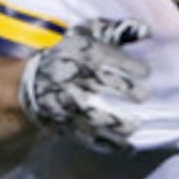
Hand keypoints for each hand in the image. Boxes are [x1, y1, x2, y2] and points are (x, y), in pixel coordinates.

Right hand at [18, 18, 147, 153]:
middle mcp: (71, 76)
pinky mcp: (66, 125)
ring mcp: (67, 102)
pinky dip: (108, 144)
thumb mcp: (87, 35)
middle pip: (100, 82)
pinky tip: (128, 147)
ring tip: (134, 125)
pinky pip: (87, 137)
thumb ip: (116, 31)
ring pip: (92, 114)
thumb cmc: (69, 54)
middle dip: (125, 90)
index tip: (145, 73)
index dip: (127, 65)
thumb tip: (146, 30)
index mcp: (78, 53)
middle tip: (144, 95)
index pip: (104, 55)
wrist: (32, 83)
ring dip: (116, 122)